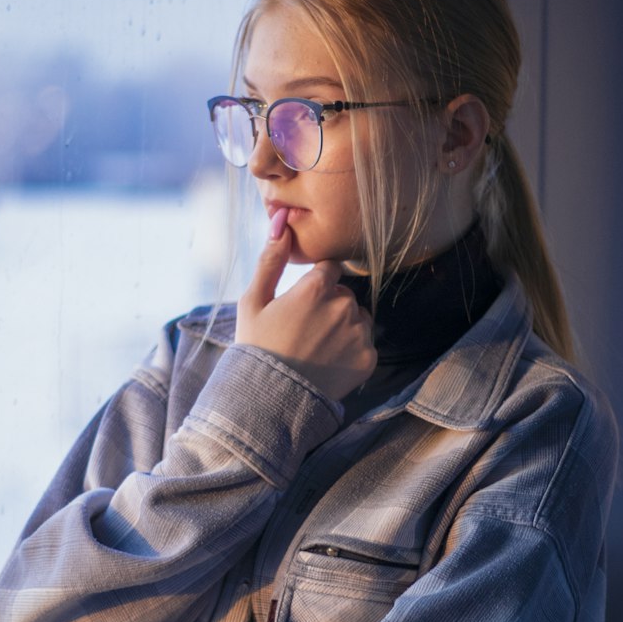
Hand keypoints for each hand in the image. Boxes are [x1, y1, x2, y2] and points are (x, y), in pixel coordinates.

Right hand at [236, 213, 375, 400]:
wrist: (269, 401)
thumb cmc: (257, 348)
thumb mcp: (253, 300)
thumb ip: (271, 259)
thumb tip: (281, 220)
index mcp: (317, 288)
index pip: (331, 268)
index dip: (315, 284)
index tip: (301, 304)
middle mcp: (344, 306)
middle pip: (344, 293)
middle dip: (329, 305)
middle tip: (303, 330)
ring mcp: (359, 334)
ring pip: (358, 317)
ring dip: (343, 326)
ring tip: (316, 347)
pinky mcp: (368, 359)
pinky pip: (365, 344)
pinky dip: (351, 351)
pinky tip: (328, 362)